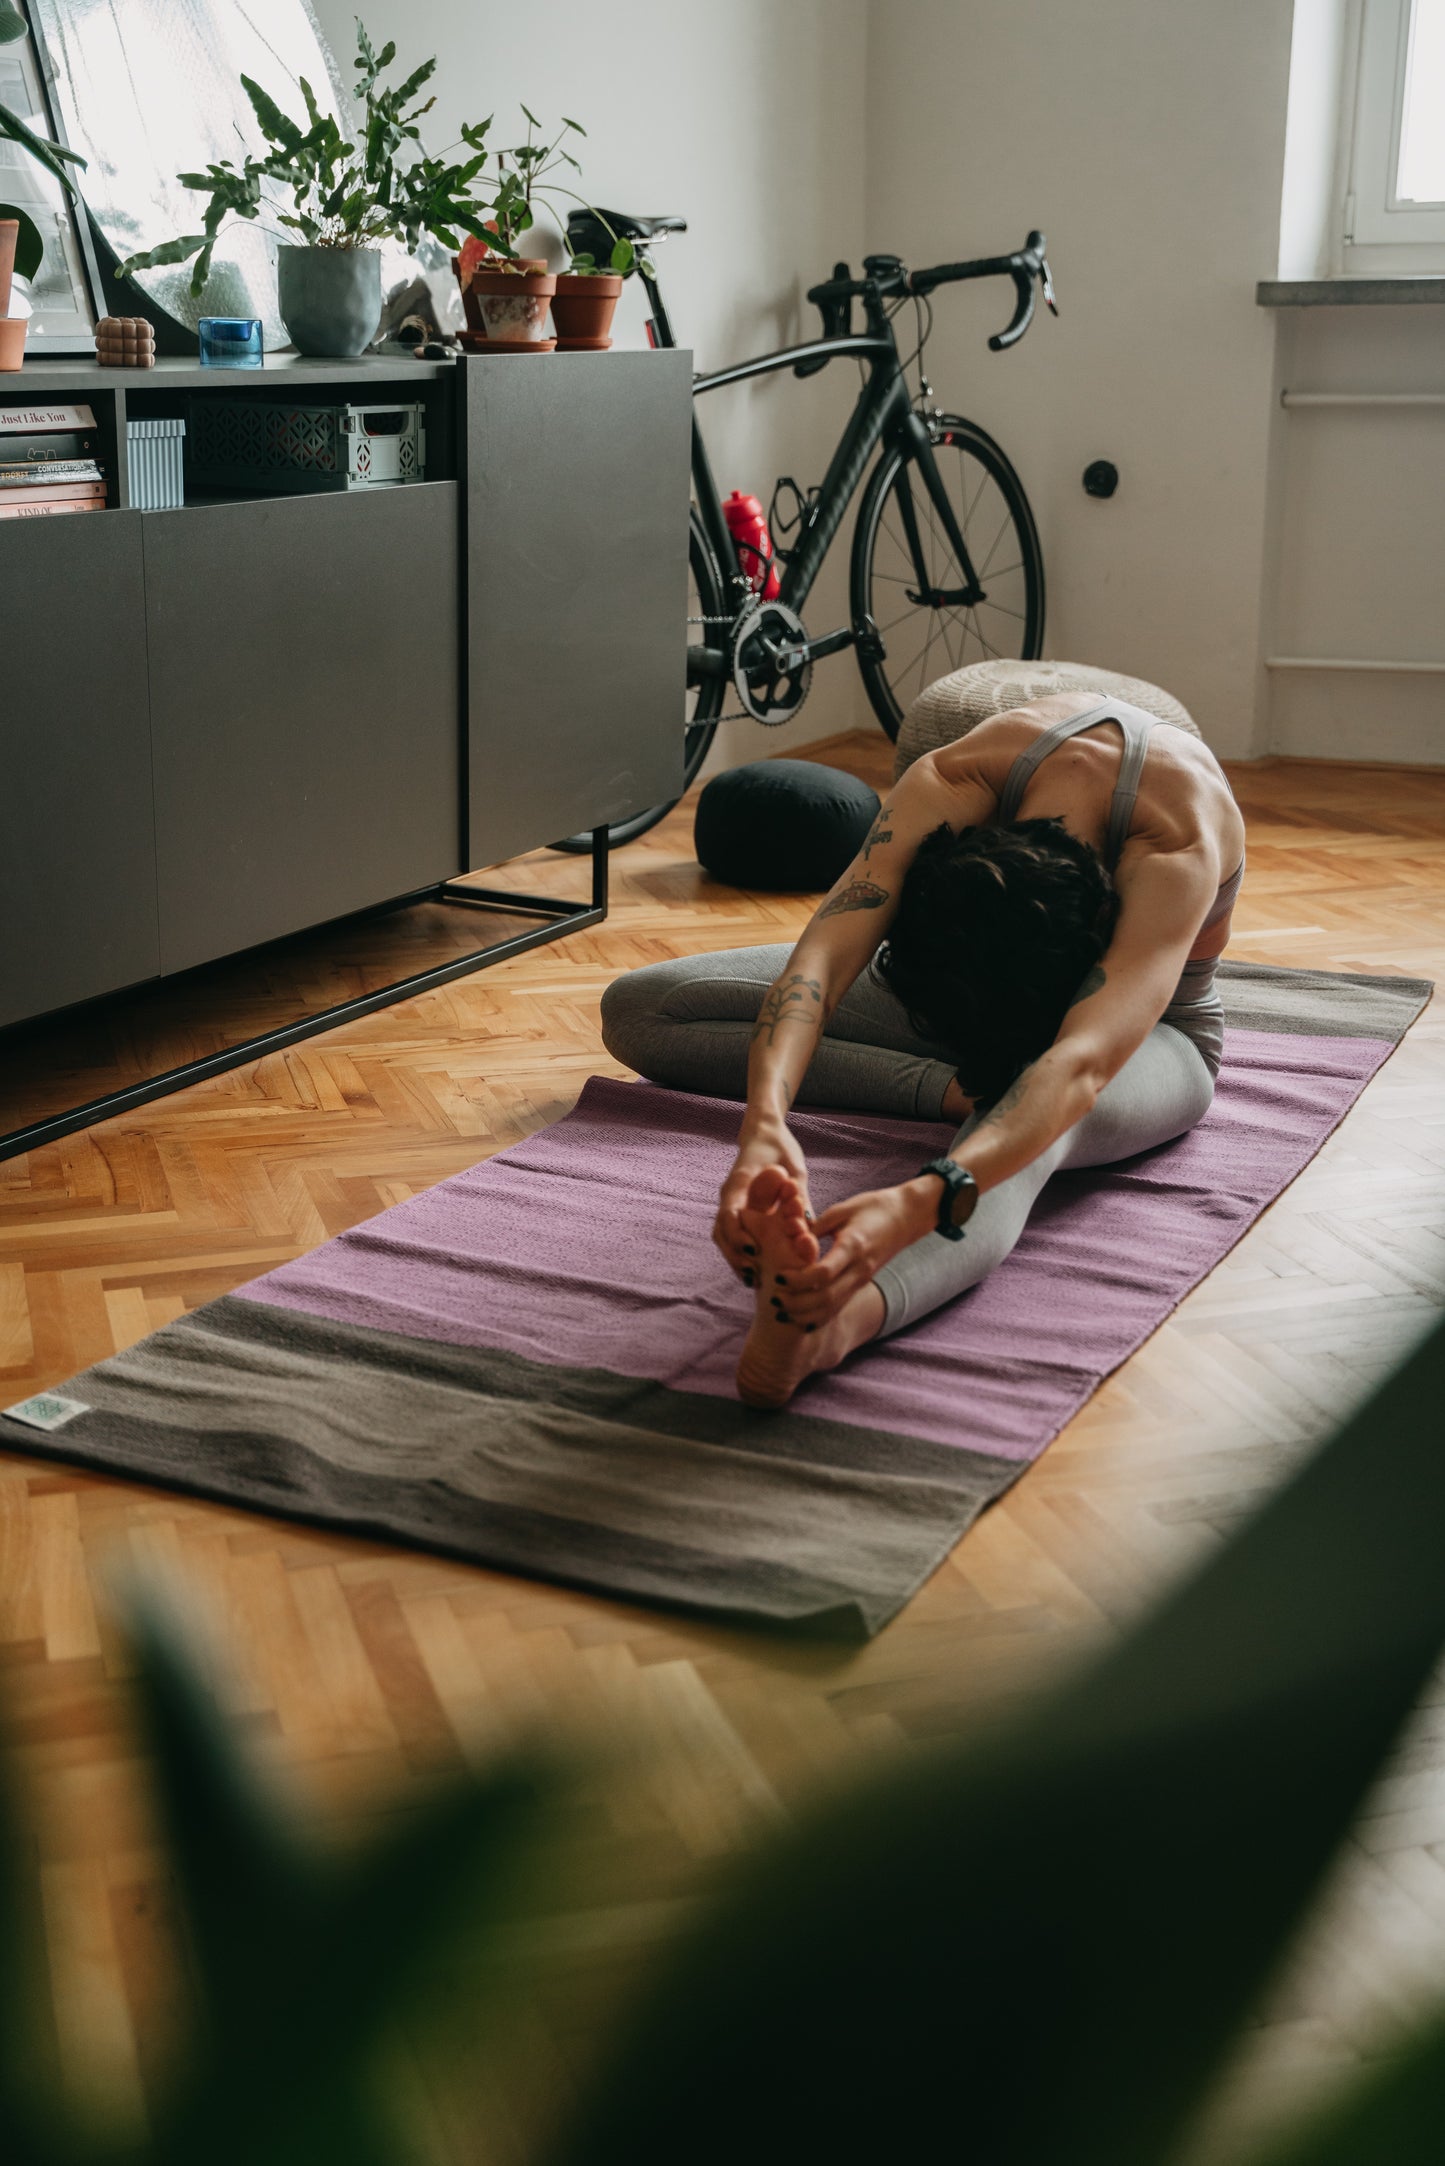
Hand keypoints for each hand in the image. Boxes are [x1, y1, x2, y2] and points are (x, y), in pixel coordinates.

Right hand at [714, 1119, 810, 1279]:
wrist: (764, 1133)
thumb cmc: (781, 1148)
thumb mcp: (795, 1169)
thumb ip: (799, 1196)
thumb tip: (809, 1224)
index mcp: (741, 1182)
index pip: (729, 1212)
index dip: (738, 1235)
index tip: (752, 1252)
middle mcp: (730, 1194)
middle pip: (721, 1230)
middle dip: (734, 1255)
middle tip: (752, 1276)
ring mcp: (730, 1201)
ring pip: (722, 1235)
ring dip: (734, 1257)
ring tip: (752, 1279)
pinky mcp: (735, 1208)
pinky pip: (730, 1233)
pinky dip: (737, 1251)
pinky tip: (752, 1269)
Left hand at [774, 1180, 933, 1323]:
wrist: (907, 1217)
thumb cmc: (873, 1207)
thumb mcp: (842, 1209)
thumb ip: (816, 1226)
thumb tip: (789, 1238)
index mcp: (852, 1247)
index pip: (823, 1274)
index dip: (797, 1280)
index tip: (777, 1276)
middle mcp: (859, 1269)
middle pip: (826, 1298)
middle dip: (797, 1303)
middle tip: (774, 1299)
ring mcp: (862, 1280)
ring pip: (833, 1308)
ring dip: (806, 1315)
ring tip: (782, 1312)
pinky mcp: (862, 1284)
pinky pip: (840, 1307)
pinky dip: (819, 1317)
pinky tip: (801, 1320)